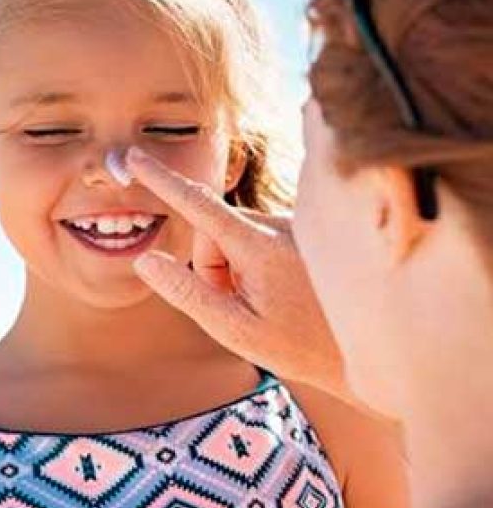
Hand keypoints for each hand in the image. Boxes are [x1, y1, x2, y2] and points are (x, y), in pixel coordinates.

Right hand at [125, 146, 354, 402]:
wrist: (373, 350)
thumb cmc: (300, 347)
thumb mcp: (234, 329)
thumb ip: (187, 292)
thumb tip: (146, 260)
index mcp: (259, 246)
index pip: (197, 204)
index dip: (161, 180)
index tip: (135, 158)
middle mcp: (281, 225)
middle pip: (214, 231)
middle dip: (212, 264)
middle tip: (239, 306)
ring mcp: (297, 226)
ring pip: (236, 235)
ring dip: (236, 266)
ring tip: (269, 303)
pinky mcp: (307, 231)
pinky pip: (260, 237)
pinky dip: (258, 262)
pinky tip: (286, 293)